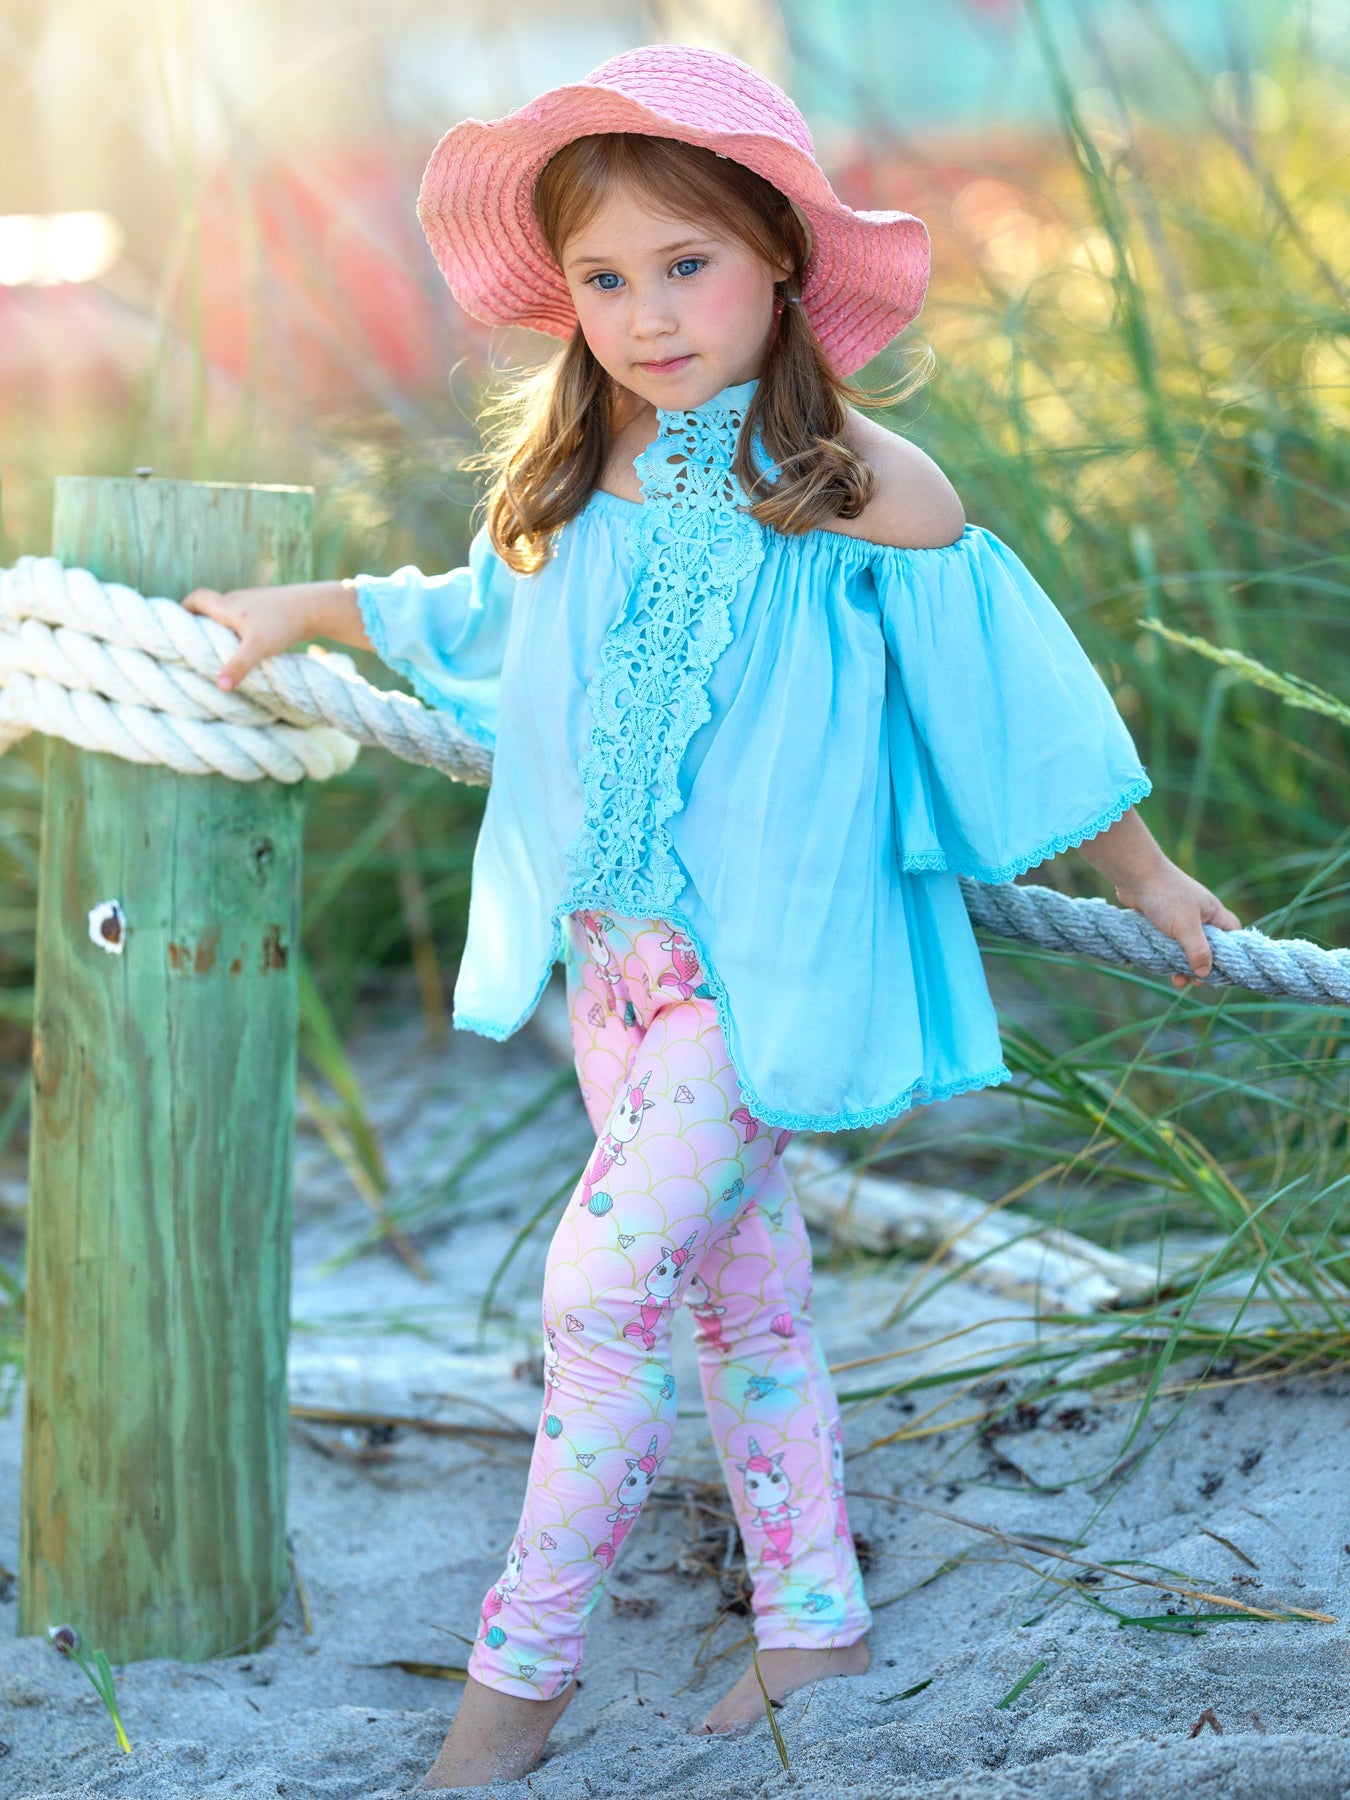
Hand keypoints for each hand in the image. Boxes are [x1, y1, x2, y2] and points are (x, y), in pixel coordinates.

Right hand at [181, 581, 336, 689]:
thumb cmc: (284, 623)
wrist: (318, 608)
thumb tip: (219, 687)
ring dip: (218, 629)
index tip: (173, 624)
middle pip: (209, 608)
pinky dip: (237, 632)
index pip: (197, 599)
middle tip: (190, 645)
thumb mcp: (259, 646)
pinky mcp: (268, 613)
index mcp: (228, 605)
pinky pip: (244, 621)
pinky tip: (242, 650)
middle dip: (198, 623)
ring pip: (227, 615)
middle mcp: (237, 601)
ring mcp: (254, 605)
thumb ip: (238, 666)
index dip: (182, 609)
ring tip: (213, 652)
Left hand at [1114, 859, 1242, 989]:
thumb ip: (1198, 950)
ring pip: (1186, 947)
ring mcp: (1180, 918)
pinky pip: (1170, 943)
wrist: (1134, 875)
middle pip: (1208, 947)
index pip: (1232, 937)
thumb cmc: (1165, 896)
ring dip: (1182, 964)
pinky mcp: (1161, 921)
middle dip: (1202, 966)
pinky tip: (1162, 968)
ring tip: (1177, 980)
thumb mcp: (1186, 926)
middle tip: (1194, 982)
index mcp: (1213, 913)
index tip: (1222, 973)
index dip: (1230, 955)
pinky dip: (1168, 955)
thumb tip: (1205, 974)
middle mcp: (1199, 916)